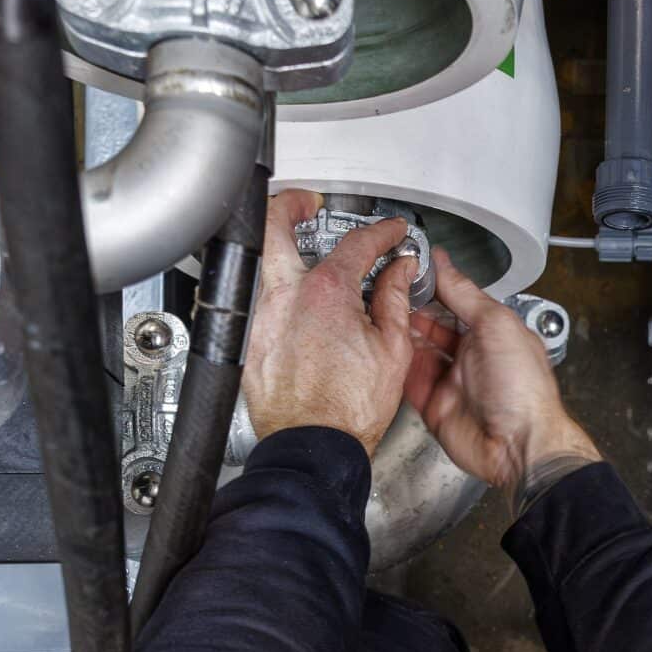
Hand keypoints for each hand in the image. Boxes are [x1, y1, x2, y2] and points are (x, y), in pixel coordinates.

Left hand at [242, 190, 419, 455]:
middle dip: (291, 204)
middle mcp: (286, 296)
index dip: (380, 232)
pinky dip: (278, 292)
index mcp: (327, 292)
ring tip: (302, 253)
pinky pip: (260, 302)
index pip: (356, 243)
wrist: (313, 447)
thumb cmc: (349, 410)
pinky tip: (295, 304)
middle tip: (307, 203)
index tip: (391, 233)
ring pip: (262, 264)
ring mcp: (263, 317)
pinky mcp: (251, 341)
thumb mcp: (392, 349)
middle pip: (275, 226)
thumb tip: (400, 271)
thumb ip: (395, 299)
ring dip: (281, 250)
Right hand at [402, 253, 598, 497]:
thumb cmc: (523, 390)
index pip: (458, 301)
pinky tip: (389, 351)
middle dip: (414, 309)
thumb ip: (465, 294)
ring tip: (385, 316)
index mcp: (493, 333)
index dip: (435, 285)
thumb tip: (445, 264)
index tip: (412, 269)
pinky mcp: (436, 406)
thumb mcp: (496, 325)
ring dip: (404, 336)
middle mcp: (473, 356)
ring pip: (420, 352)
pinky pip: (411, 382)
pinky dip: (399, 367)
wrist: (518, 445)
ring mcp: (453, 381)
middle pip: (435, 326)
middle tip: (391, 292)